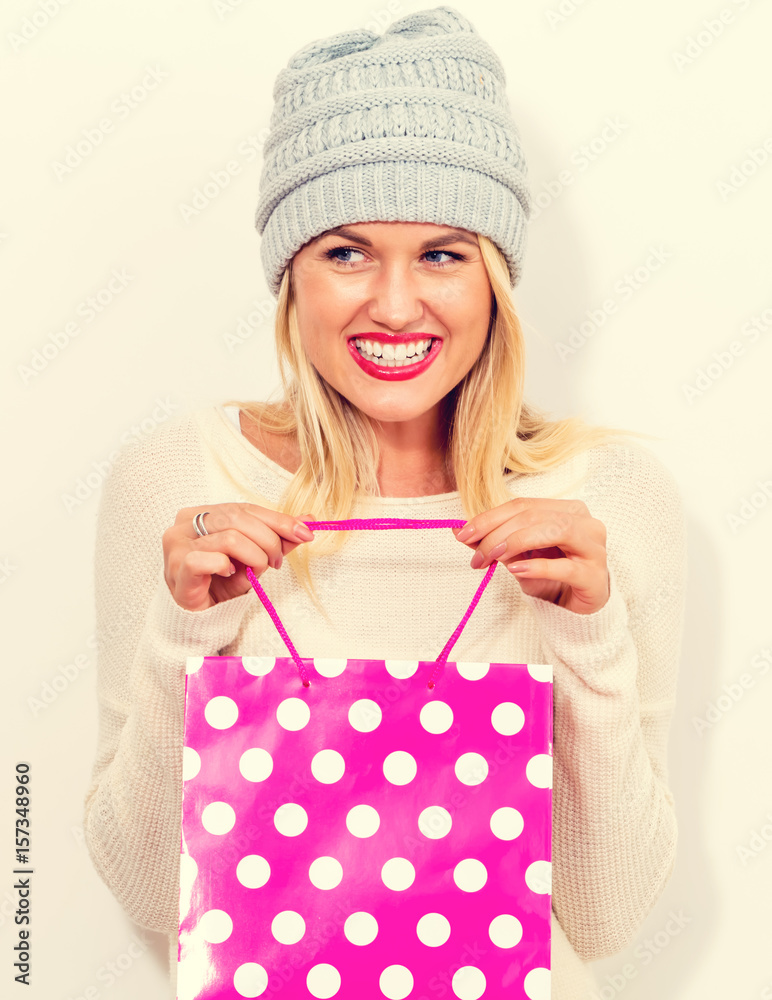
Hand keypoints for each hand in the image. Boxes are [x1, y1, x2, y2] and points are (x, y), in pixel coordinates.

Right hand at [162, 503, 313, 611]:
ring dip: (253, 557)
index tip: (305, 533)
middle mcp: (186, 522)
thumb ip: (277, 537)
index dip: (278, 520)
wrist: (200, 615)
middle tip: (276, 562)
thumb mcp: (254, 555)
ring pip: (230, 538)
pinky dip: (227, 567)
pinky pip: (211, 559)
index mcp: (203, 512)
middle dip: (268, 541)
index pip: (246, 508)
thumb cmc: (222, 582)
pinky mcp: (178, 565)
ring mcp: (178, 543)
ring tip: (255, 572)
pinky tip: (229, 574)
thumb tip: (308, 520)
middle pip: (238, 519)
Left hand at [452, 498, 609, 614]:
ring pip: (556, 530)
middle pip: (535, 516)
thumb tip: (458, 531)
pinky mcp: (594, 576)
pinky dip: (537, 566)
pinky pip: (565, 566)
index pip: (523, 505)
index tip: (464, 534)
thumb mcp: (519, 555)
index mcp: (566, 510)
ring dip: (517, 542)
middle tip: (477, 555)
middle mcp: (584, 523)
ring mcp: (593, 548)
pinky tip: (517, 570)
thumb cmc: (551, 576)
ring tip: (494, 557)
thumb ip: (494, 541)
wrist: (577, 607)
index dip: (490, 517)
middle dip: (498, 533)